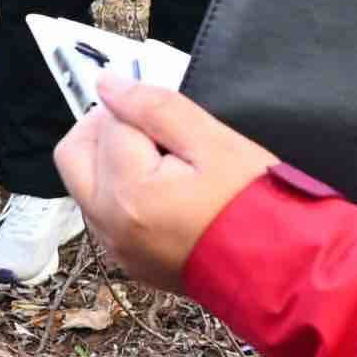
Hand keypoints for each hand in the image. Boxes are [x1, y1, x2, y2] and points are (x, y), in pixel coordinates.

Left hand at [54, 81, 279, 289]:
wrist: (283, 272)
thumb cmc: (256, 205)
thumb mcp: (214, 143)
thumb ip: (155, 107)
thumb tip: (107, 84)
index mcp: (128, 191)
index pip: (108, 123)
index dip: (139, 109)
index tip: (173, 119)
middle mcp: (109, 223)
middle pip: (73, 154)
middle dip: (104, 128)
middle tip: (151, 126)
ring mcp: (116, 248)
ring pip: (86, 184)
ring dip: (110, 160)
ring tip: (165, 161)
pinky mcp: (129, 262)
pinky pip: (104, 214)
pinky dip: (121, 191)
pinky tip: (163, 189)